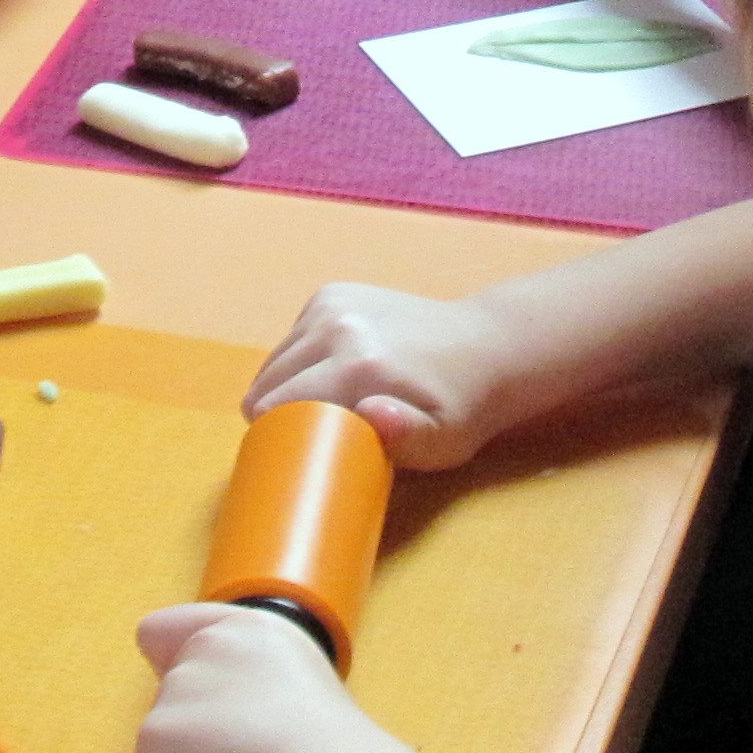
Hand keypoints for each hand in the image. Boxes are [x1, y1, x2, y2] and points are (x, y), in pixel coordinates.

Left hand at [133, 601, 380, 752]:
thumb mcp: (305, 692)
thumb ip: (254, 686)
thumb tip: (225, 726)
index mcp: (246, 631)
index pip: (166, 631)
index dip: (171, 669)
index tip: (199, 705)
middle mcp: (201, 649)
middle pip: (168, 707)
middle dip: (199, 745)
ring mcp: (170, 694)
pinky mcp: (151, 743)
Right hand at [246, 281, 520, 468]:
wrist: (484, 346)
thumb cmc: (460, 409)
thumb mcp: (443, 441)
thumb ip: (407, 437)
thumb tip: (372, 412)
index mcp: (358, 364)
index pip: (277, 405)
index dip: (276, 438)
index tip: (290, 460)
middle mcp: (336, 325)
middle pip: (268, 382)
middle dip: (276, 415)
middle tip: (307, 440)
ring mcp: (331, 303)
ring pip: (276, 360)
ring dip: (285, 387)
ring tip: (320, 409)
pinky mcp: (331, 293)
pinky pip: (292, 339)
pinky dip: (299, 362)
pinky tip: (330, 375)